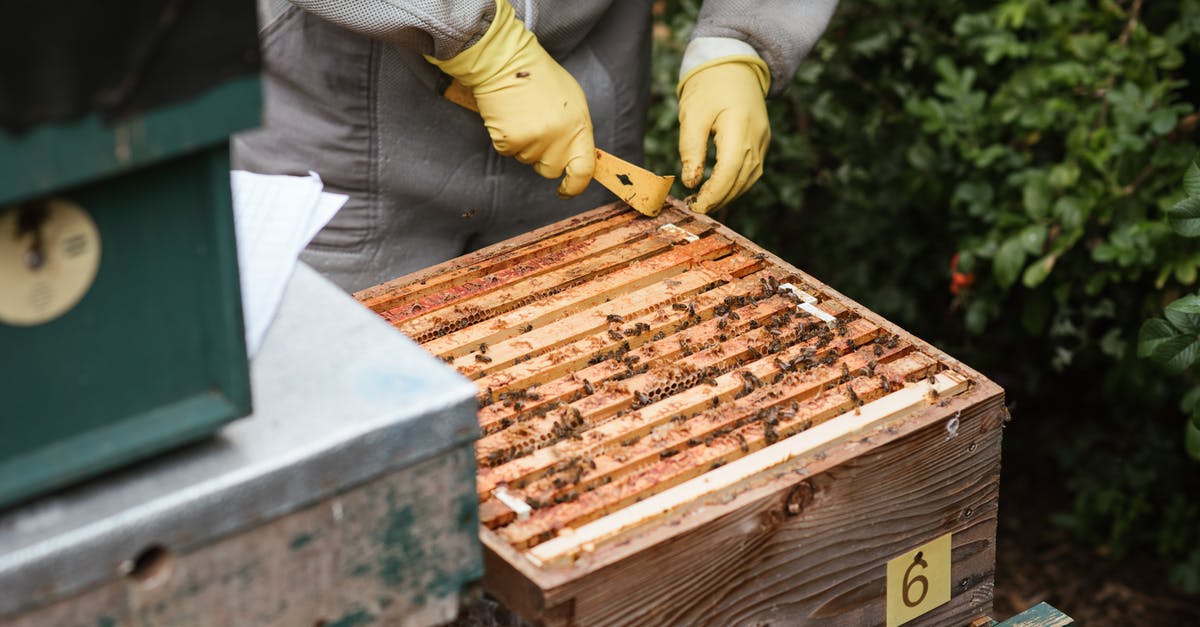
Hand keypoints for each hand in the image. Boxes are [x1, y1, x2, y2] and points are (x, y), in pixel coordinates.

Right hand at [426, 0, 594, 197]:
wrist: (506, 61)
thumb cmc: (540, 78)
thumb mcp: (573, 101)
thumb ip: (576, 131)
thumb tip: (576, 157)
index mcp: (578, 127)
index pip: (584, 170)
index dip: (575, 186)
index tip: (566, 190)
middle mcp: (558, 138)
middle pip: (551, 169)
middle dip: (544, 157)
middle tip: (537, 129)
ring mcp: (534, 141)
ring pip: (527, 160)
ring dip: (524, 144)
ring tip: (523, 115)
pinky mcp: (510, 141)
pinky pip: (508, 152)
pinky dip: (507, 139)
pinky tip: (509, 117)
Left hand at [677, 57, 770, 213]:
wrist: (734, 63)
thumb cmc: (709, 86)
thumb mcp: (692, 115)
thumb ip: (691, 149)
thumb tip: (691, 181)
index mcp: (739, 126)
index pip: (729, 171)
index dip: (714, 193)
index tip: (695, 206)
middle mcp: (757, 136)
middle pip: (741, 179)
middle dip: (719, 198)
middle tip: (695, 208)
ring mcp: (763, 139)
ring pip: (749, 178)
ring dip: (729, 194)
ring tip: (705, 201)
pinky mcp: (762, 141)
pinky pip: (752, 169)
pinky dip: (737, 183)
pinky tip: (720, 188)